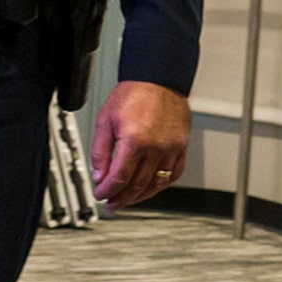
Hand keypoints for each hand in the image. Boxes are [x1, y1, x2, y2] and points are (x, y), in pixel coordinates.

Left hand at [92, 80, 191, 208]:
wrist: (158, 78)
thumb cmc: (133, 93)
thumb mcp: (105, 120)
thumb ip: (100, 151)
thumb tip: (99, 175)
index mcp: (134, 141)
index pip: (119, 178)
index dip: (107, 191)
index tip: (100, 195)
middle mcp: (156, 147)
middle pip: (137, 185)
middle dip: (121, 198)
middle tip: (111, 203)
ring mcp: (171, 148)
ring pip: (156, 184)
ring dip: (140, 196)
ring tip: (128, 199)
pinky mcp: (182, 147)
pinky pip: (173, 174)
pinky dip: (161, 185)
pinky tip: (150, 187)